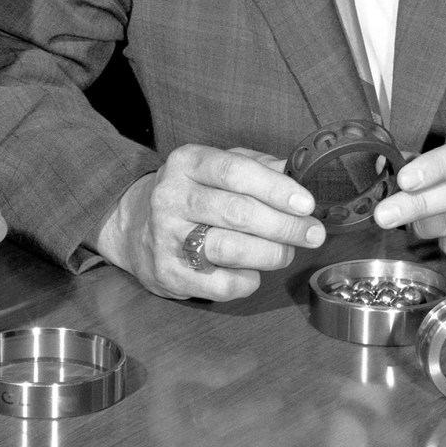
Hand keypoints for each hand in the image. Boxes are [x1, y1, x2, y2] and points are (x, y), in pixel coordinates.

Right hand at [94, 146, 323, 300]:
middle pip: (237, 212)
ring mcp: (165, 236)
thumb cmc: (191, 192)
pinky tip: (254, 272)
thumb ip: (256, 166)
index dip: (275, 188)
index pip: (235, 171)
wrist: (132, 225)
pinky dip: (247, 280)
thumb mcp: (216, 166)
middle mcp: (171, 195)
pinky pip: (219, 284)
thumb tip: (299, 172)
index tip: (307, 203)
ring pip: (229, 248)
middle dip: (284, 226)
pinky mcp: (167, 272)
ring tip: (287, 253)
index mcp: (187, 162)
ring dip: (270, 254)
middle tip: (313, 234)